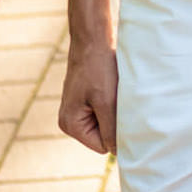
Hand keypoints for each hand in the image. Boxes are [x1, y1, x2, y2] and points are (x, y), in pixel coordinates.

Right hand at [58, 40, 118, 155]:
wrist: (94, 39)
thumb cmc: (99, 68)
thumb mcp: (107, 102)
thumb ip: (111, 130)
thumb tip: (119, 152)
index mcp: (70, 125)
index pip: (103, 146)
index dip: (116, 132)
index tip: (122, 112)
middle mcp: (70, 121)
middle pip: (104, 136)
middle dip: (115, 121)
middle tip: (118, 100)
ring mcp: (77, 111)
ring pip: (107, 123)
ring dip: (115, 111)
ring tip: (114, 92)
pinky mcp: (86, 101)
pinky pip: (105, 111)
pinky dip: (113, 103)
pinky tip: (113, 88)